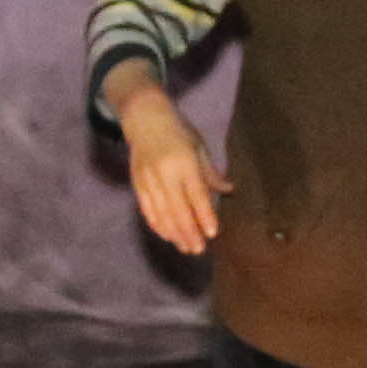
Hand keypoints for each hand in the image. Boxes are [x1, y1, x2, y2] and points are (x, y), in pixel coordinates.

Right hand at [116, 81, 226, 256]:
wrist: (144, 117)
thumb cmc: (178, 131)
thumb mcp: (199, 146)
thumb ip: (211, 172)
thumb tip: (229, 190)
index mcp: (184, 162)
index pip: (196, 194)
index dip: (204, 215)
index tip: (212, 233)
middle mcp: (165, 173)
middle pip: (178, 209)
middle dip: (189, 232)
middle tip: (199, 250)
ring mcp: (148, 179)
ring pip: (161, 213)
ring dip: (174, 233)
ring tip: (186, 248)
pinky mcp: (137, 183)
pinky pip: (147, 209)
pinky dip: (158, 225)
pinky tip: (168, 236)